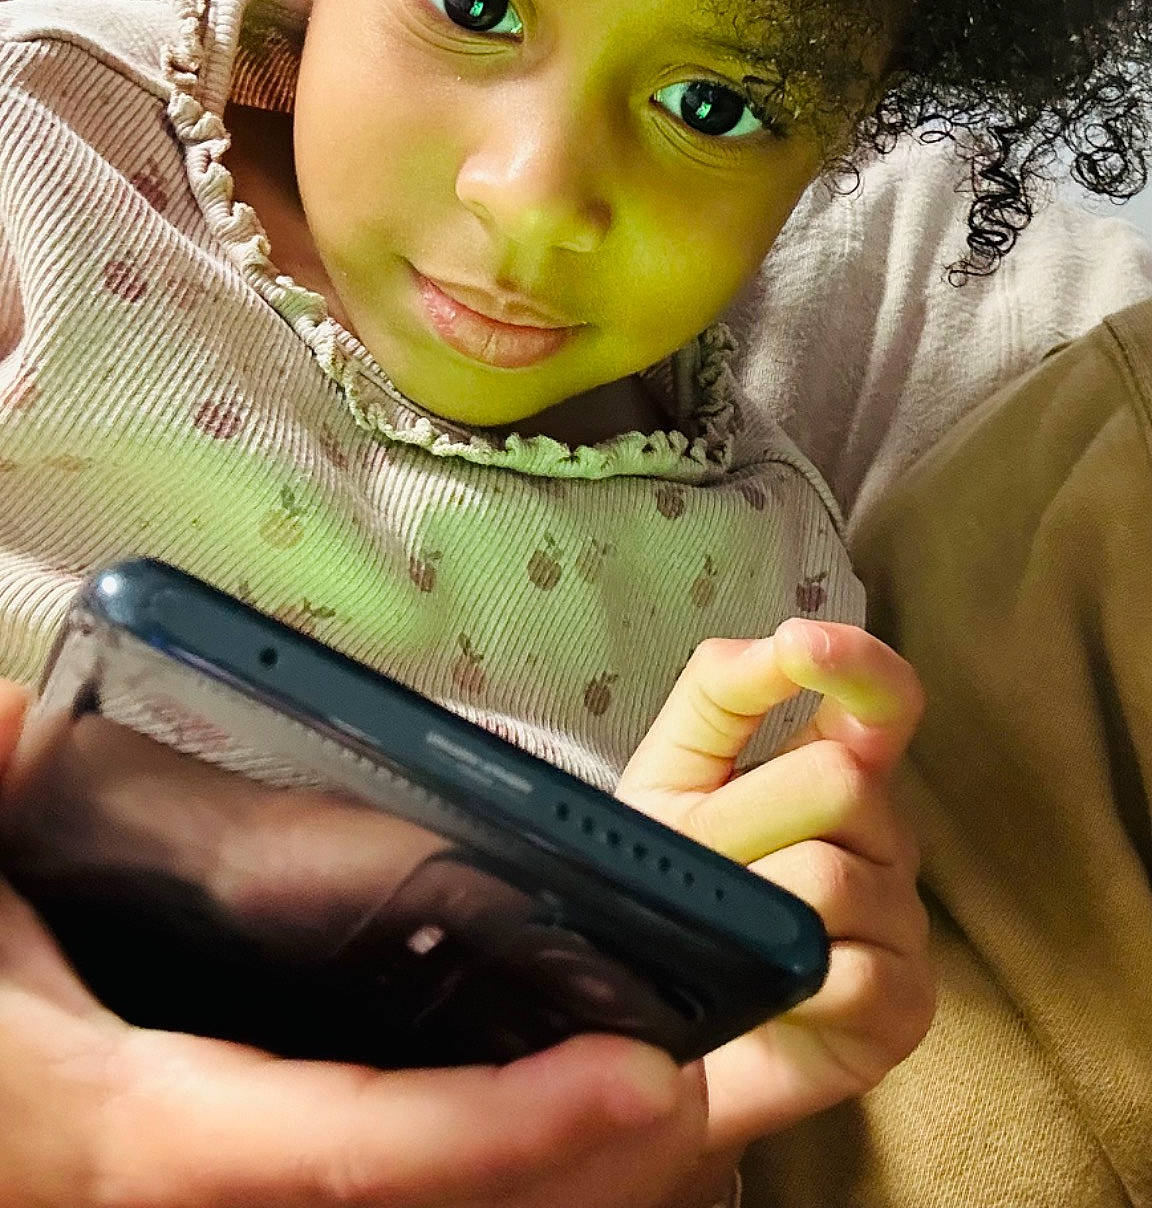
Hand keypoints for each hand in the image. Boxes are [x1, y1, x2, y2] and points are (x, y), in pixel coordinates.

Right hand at [0, 678, 706, 1207]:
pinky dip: (469, 1162)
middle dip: (562, 1173)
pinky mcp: (205, 1180)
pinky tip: (543, 1111)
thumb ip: (8, 779)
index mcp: (130, 1124)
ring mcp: (197, 1202)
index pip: (342, 1148)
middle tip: (700, 1090)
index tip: (638, 1079)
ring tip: (659, 1099)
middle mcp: (182, 1193)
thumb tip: (18, 715)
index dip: (496, 1130)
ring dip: (537, 1177)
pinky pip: (360, 1188)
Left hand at [616, 621, 934, 1164]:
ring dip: (753, 912)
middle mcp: (883, 834)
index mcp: (836, 766)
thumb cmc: (667, 896)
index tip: (803, 642)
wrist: (650, 1035)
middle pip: (839, 782)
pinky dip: (789, 988)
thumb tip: (775, 646)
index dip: (855, 663)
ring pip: (832, 878)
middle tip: (695, 874)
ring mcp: (901, 920)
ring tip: (723, 940)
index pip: (883, 696)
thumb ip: (719, 695)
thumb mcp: (669, 778)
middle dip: (740, 823)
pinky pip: (852, 974)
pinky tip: (766, 997)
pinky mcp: (904, 1006)